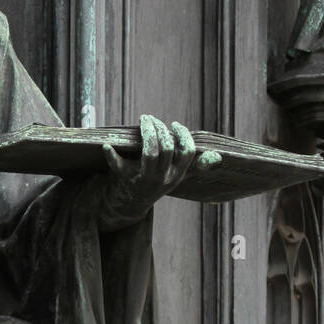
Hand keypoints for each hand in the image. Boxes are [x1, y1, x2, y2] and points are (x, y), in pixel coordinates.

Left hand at [93, 115, 220, 229]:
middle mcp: (162, 178)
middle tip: (151, 118)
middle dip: (160, 129)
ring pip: (150, 153)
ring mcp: (144, 180)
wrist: (130, 205)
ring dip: (147, 132)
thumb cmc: (155, 183)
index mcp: (177, 175)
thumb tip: (217, 157)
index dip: (183, 136)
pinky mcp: (125, 180)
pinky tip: (107, 146)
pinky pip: (118, 167)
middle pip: (166, 149)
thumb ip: (196, 166)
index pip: (187, 153)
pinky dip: (111, 156)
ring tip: (144, 119)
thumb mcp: (177, 177)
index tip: (174, 124)